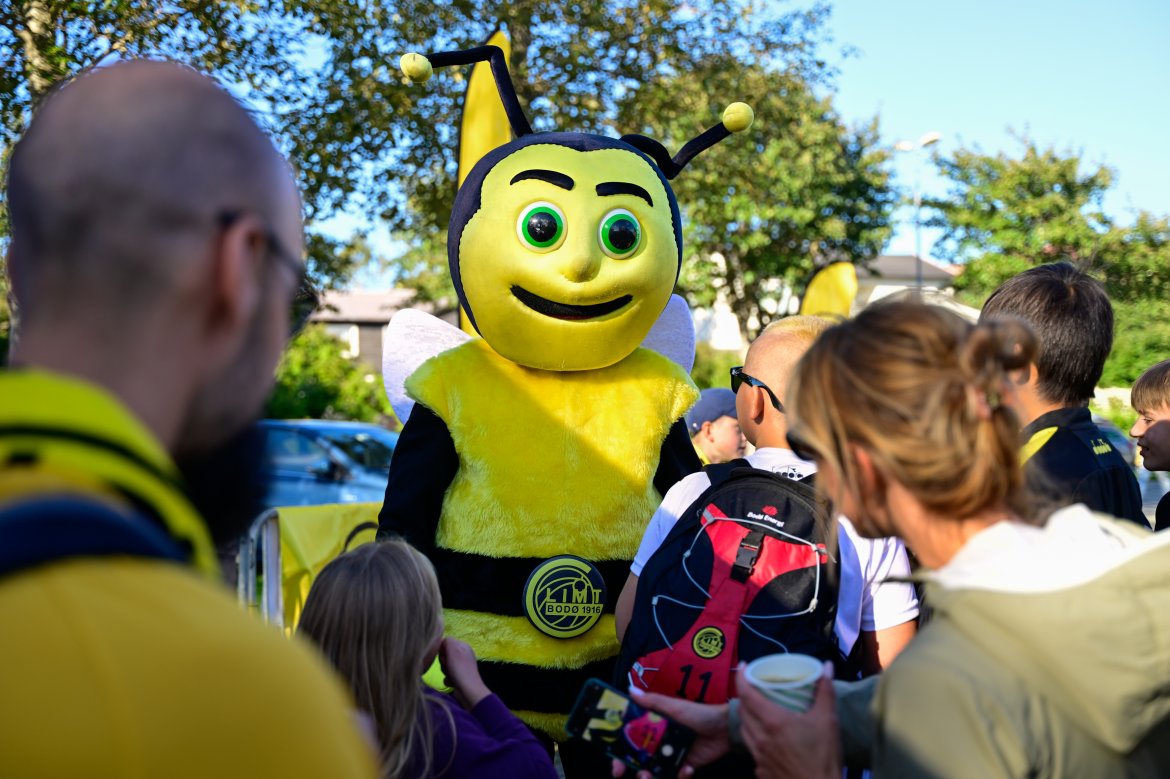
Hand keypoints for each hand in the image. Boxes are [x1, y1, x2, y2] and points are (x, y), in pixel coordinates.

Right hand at [439, 637, 490, 709]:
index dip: (442, 650)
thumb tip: (442, 642)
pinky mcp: (459, 677)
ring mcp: (461, 666)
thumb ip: (447, 641)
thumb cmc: (460, 669)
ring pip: (445, 666)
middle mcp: (463, 655)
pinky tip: (452, 682)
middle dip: (443, 662)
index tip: (444, 656)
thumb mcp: (453, 651)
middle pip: (445, 655)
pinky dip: (448, 679)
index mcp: (463, 646)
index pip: (446, 642)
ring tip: (451, 675)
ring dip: (445, 671)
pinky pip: (448, 675)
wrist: (468, 690)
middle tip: (448, 666)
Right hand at [610, 687, 730, 777]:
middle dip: (633, 771)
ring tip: (655, 776)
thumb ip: (652, 702)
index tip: (616, 765)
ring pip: (653, 773)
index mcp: (652, 727)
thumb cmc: (698, 714)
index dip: (619, 754)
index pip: (629, 742)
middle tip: (639, 775)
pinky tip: (688, 768)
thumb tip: (629, 689)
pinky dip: (680, 776)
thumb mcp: (674, 707)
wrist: (724, 729)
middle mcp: (657, 743)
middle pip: (638, 762)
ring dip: (652, 778)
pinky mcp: (683, 767)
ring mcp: (669, 756)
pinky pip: (674, 777)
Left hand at [738, 662, 841, 778]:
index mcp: (773, 722)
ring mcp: (759, 757)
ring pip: (745, 730)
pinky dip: (756, 740)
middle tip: (755, 688)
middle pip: (743, 711)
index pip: (746, 694)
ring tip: (759, 711)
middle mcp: (760, 739)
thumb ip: (825, 691)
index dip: (741, 677)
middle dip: (745, 696)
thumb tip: (826, 666)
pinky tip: (769, 740)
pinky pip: (752, 750)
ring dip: (748, 717)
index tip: (744, 666)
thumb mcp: (828, 720)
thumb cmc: (825, 757)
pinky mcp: (761, 771)